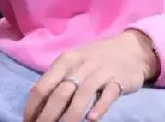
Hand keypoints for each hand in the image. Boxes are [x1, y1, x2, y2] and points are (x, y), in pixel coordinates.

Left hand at [23, 30, 159, 121]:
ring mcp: (101, 71)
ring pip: (82, 94)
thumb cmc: (96, 59)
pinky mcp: (119, 79)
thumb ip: (58, 80)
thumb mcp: (74, 63)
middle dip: (48, 116)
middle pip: (60, 93)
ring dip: (71, 116)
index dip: (33, 108)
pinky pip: (109, 94)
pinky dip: (99, 107)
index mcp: (65, 61)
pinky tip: (92, 120)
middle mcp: (81, 65)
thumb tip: (37, 107)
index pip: (43, 86)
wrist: (131, 49)